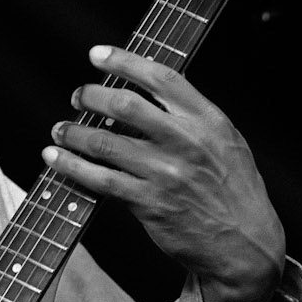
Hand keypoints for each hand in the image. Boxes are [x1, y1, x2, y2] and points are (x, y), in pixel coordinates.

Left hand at [44, 46, 285, 301]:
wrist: (246, 246)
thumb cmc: (234, 193)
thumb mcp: (227, 144)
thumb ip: (194, 118)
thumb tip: (148, 94)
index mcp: (210, 121)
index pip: (163, 77)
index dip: (125, 61)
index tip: (97, 54)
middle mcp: (188, 142)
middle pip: (126, 104)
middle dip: (92, 95)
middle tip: (77, 96)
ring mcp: (167, 173)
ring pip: (105, 141)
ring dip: (74, 133)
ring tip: (60, 130)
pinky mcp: (149, 204)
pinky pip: (100, 179)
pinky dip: (72, 166)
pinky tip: (56, 159)